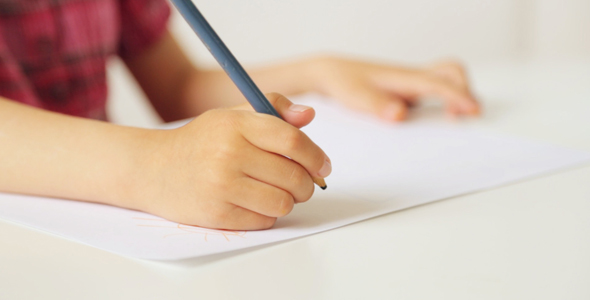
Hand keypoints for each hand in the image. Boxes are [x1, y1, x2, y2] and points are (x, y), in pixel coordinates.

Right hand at [134, 93, 330, 229]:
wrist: (153, 169)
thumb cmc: (201, 142)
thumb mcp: (231, 117)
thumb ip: (272, 110)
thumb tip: (308, 115)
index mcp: (236, 125)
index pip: (292, 141)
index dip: (316, 156)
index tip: (323, 167)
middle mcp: (228, 154)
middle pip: (294, 176)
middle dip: (307, 184)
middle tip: (303, 184)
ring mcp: (221, 187)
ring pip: (283, 203)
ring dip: (288, 201)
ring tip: (276, 192)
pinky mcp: (217, 215)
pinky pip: (264, 221)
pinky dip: (267, 215)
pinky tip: (254, 203)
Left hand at [307, 56, 479, 121]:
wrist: (331, 74)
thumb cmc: (344, 82)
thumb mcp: (355, 96)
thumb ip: (377, 105)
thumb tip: (400, 115)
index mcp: (403, 77)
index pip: (438, 83)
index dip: (458, 96)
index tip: (473, 111)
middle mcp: (412, 79)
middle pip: (452, 73)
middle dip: (465, 91)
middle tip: (466, 117)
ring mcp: (412, 87)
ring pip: (446, 83)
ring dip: (457, 98)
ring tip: (453, 124)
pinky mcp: (408, 96)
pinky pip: (435, 95)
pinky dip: (444, 105)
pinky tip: (434, 127)